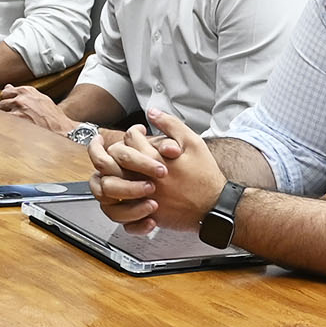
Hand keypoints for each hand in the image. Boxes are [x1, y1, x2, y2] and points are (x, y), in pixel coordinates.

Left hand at [0, 84, 70, 132]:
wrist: (62, 129)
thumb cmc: (52, 116)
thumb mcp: (39, 99)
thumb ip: (22, 93)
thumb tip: (7, 87)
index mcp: (26, 91)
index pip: (6, 92)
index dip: (7, 101)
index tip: (12, 108)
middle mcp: (21, 98)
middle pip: (1, 102)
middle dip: (4, 110)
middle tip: (14, 118)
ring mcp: (18, 109)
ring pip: (0, 112)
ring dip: (4, 118)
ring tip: (15, 125)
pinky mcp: (17, 120)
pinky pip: (2, 121)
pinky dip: (4, 126)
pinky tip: (12, 130)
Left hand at [94, 111, 225, 230]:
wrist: (214, 206)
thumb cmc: (205, 175)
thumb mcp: (193, 143)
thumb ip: (171, 125)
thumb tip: (152, 112)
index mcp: (155, 159)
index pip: (130, 138)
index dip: (133, 131)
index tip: (139, 133)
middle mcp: (144, 178)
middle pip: (115, 159)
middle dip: (116, 150)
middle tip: (123, 149)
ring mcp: (143, 198)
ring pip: (111, 183)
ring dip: (112, 173)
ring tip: (118, 168)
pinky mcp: (145, 214)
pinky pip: (120, 208)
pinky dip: (118, 198)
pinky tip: (123, 190)